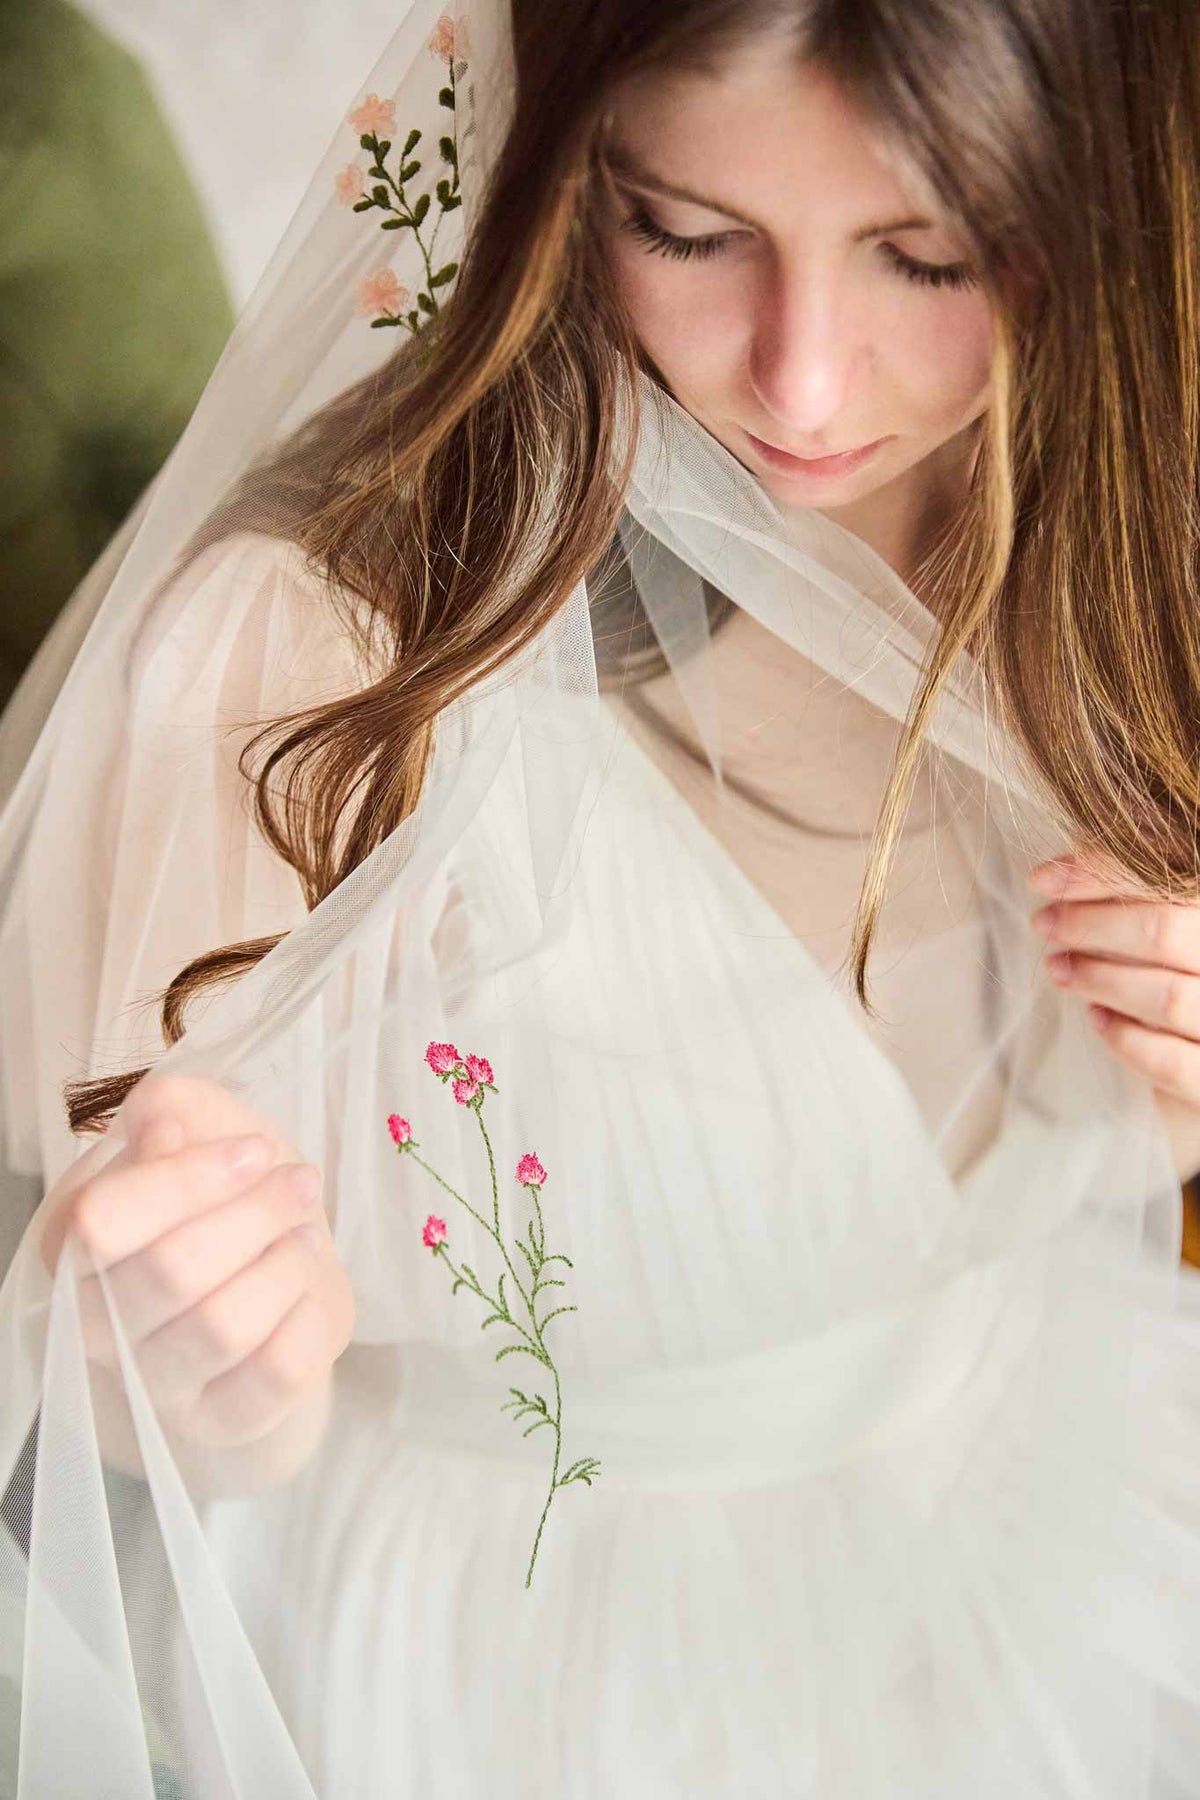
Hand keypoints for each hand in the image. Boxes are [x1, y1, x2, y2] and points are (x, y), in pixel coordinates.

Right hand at [40, 1073, 354, 1459]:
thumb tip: (160, 1129)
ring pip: (224, 1326)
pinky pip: (275, 1374)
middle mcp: (97, 1324)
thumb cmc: (226, 1195)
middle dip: (257, 1214)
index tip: (255, 1150)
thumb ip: (173, 1109)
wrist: (274, 1273)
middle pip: (173, 1271)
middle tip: (299, 1182)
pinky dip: (308, 1321)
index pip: (102, 1221)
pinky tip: (306, 1294)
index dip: (188, 1180)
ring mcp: (155, 1382)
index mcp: (72, 1245)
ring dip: (285, 1265)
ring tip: (305, 1237)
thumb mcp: (203, 1127)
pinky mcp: (219, 1418)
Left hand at [1030, 850, 1199, 1181]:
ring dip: (1099, 979)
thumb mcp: (1176, 932)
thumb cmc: (1193, 980)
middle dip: (1092, 926)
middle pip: (1166, 933)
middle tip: (1044, 923)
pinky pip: (1171, 1062)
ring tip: (1059, 967)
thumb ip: (1143, 901)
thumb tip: (1066, 872)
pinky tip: (1097, 1018)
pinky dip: (1127, 1038)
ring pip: (1166, 997)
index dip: (1101, 872)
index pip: (1171, 879)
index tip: (1043, 877)